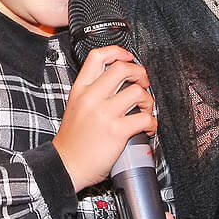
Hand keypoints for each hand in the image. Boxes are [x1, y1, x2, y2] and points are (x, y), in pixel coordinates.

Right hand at [52, 45, 156, 190]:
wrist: (66, 166)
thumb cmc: (73, 141)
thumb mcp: (75, 107)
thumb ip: (92, 93)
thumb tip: (117, 83)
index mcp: (80, 90)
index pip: (97, 57)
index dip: (117, 52)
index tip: (128, 57)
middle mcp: (91, 98)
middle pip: (122, 68)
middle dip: (139, 74)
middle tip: (142, 84)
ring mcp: (104, 114)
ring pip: (137, 92)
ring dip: (148, 100)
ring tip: (145, 109)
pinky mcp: (116, 131)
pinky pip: (144, 118)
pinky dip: (152, 123)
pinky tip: (148, 128)